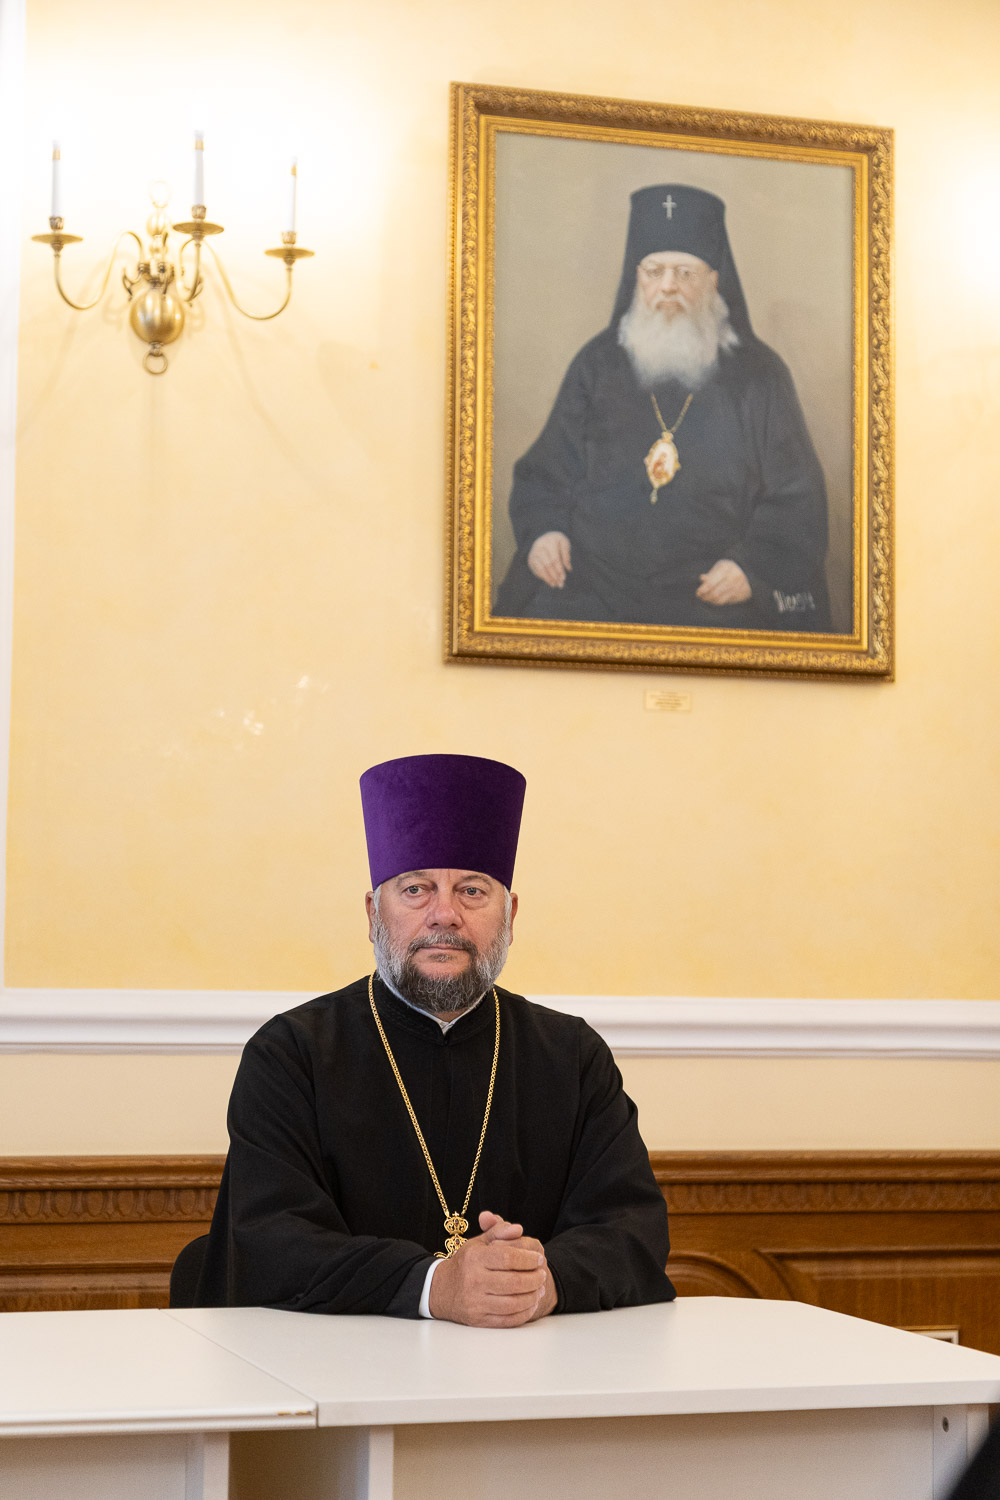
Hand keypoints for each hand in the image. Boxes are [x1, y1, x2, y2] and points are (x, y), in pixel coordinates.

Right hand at [429, 1210, 552, 1327]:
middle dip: (534, 1278)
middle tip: (543, 1274)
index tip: (539, 1258)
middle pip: (513, 1282)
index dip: (528, 1258)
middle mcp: (473, 1280)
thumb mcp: (478, 1242)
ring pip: (513, 1303)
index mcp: (474, 1258)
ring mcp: (475, 1303)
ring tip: (540, 1289)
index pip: (508, 1257)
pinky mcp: (479, 1320)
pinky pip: (507, 1320)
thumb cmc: (466, 1263)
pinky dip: (524, 1313)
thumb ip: (499, 1231)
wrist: (441, 1290)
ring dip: (532, 1296)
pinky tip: (531, 1303)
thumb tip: (518, 1229)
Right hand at [527, 532, 571, 588]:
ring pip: (540, 568)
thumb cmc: (557, 541)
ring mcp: (534, 553)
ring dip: (548, 578)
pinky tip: (549, 582)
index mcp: (550, 542)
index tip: (564, 578)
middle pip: (547, 564)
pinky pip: (536, 570)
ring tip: (555, 585)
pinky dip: (543, 577)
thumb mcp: (564, 544)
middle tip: (560, 584)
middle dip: (554, 576)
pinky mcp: (531, 559)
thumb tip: (568, 569)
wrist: (544, 535)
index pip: (555, 559)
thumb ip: (566, 556)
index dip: (559, 569)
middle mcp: (539, 547)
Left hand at [696, 558, 751, 604]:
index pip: (712, 582)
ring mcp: (739, 586)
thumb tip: (702, 578)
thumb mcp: (719, 568)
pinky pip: (725, 601)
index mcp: (727, 567)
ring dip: (710, 600)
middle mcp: (734, 577)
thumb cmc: (728, 570)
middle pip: (715, 592)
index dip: (703, 589)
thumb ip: (710, 575)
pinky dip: (717, 602)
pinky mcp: (741, 594)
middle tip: (701, 597)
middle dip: (706, 596)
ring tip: (705, 598)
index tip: (698, 592)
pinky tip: (713, 600)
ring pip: (719, 599)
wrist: (747, 573)